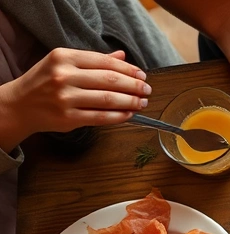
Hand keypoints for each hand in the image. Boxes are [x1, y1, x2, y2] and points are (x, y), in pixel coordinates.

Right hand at [0, 48, 150, 152]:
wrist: (19, 105)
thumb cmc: (44, 82)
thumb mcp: (63, 63)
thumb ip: (93, 60)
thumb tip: (121, 56)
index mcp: (64, 57)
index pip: (105, 62)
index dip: (128, 70)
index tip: (142, 75)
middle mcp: (64, 76)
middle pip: (110, 80)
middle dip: (134, 86)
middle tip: (147, 90)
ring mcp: (66, 98)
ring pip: (108, 99)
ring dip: (131, 102)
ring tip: (142, 102)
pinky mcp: (68, 118)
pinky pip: (101, 117)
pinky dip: (119, 116)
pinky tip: (129, 114)